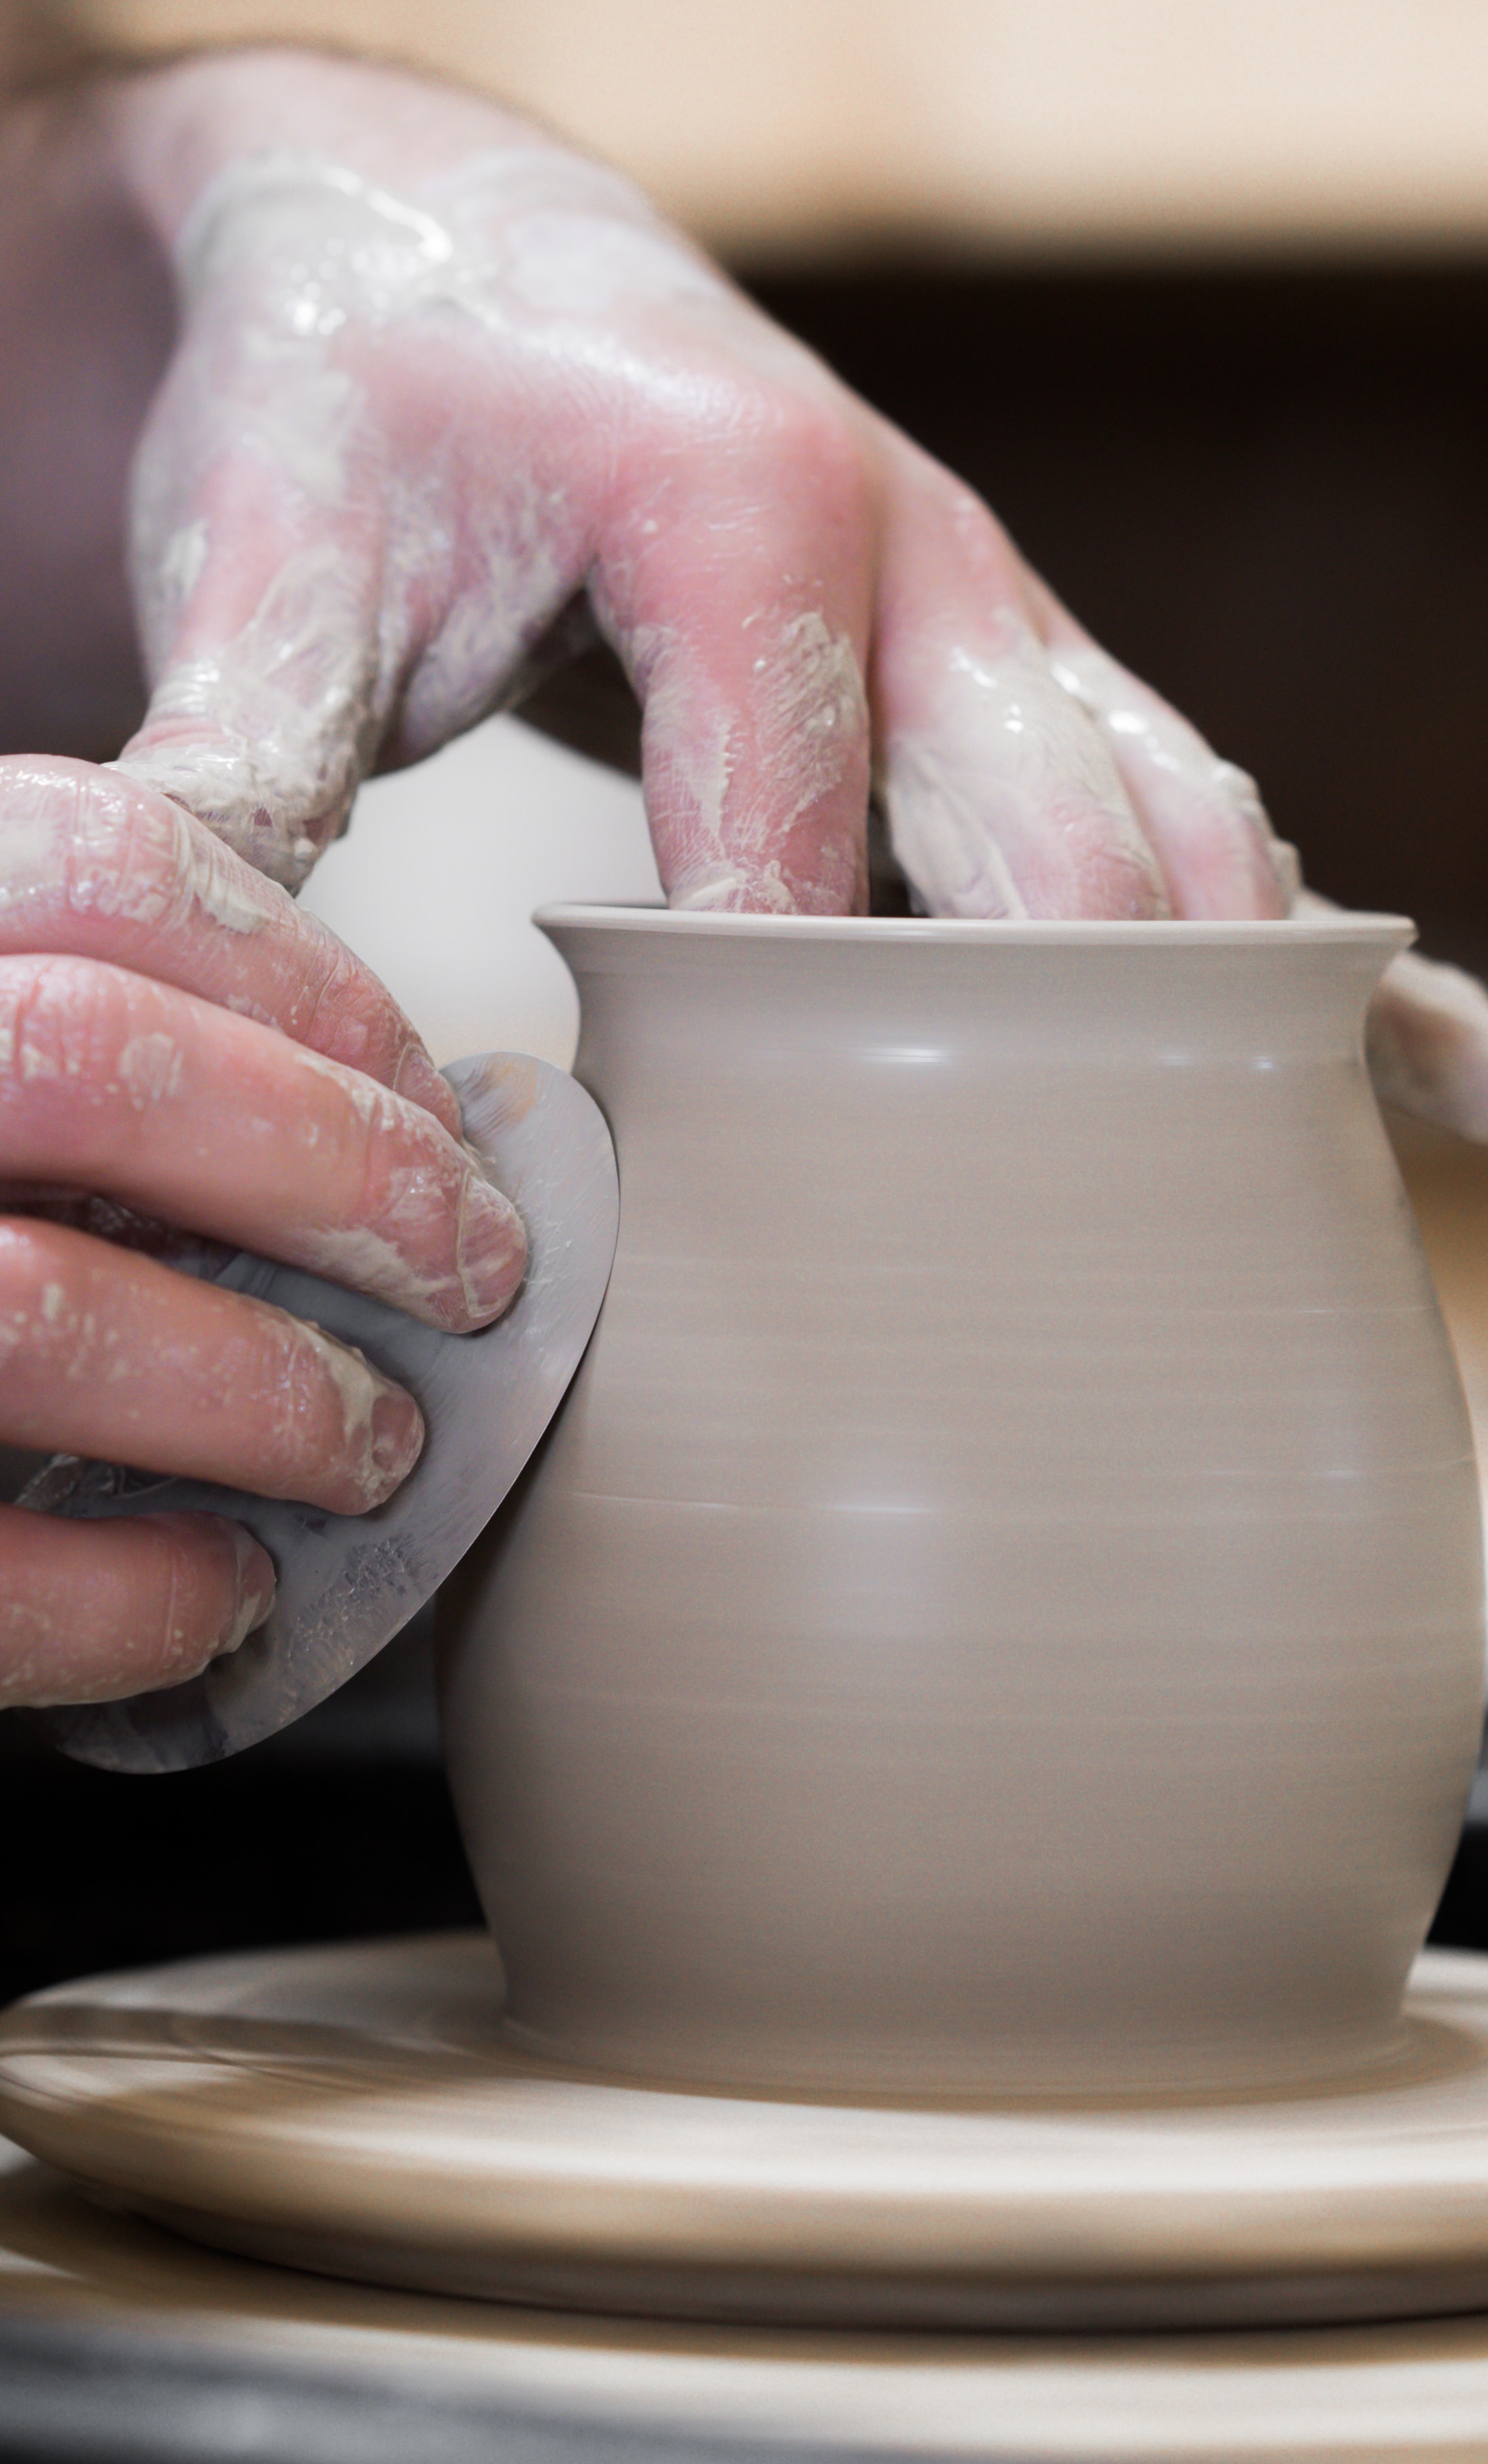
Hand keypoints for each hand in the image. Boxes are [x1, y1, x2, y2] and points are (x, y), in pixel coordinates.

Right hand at [0, 757, 526, 1706]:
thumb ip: (82, 1026)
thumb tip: (375, 1111)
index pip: (93, 866)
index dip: (311, 982)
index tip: (427, 1099)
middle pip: (87, 1061)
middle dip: (341, 1174)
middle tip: (469, 1274)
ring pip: (33, 1310)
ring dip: (263, 1393)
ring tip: (370, 1445)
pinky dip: (131, 1598)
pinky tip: (222, 1591)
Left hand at [102, 51, 1487, 1150]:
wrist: (440, 244)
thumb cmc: (353, 407)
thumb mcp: (270, 566)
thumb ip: (237, 770)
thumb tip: (203, 1013)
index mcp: (740, 512)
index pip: (796, 851)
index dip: (781, 1057)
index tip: (754, 1230)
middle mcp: (929, 558)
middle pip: (1063, 855)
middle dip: (1060, 1065)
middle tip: (1058, 1272)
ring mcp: (1011, 625)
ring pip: (1186, 844)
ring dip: (1256, 1025)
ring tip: (1332, 1216)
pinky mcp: (1037, 680)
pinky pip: (1235, 827)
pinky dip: (1368, 969)